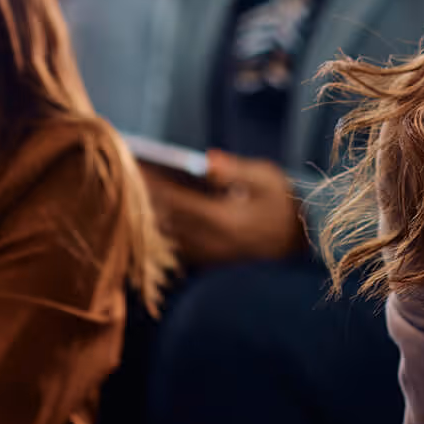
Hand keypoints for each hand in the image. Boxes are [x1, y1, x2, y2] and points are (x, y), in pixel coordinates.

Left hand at [144, 151, 304, 267]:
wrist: (302, 248)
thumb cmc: (285, 207)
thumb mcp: (267, 180)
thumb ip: (235, 170)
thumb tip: (208, 159)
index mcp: (223, 221)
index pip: (175, 200)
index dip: (150, 182)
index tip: (132, 163)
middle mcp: (210, 243)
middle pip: (162, 220)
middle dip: (141, 196)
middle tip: (120, 173)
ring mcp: (206, 257)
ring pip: (164, 236)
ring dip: (145, 214)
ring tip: (128, 190)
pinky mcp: (206, 263)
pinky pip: (172, 248)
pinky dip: (158, 230)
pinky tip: (147, 214)